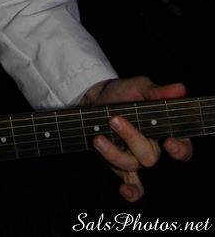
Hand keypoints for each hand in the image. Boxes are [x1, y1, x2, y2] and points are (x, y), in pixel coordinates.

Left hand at [82, 76, 192, 202]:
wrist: (97, 98)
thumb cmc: (125, 93)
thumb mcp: (140, 87)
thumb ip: (158, 92)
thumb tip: (180, 89)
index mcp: (165, 130)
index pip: (183, 146)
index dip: (179, 148)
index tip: (168, 141)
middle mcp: (153, 148)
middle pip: (150, 156)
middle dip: (131, 138)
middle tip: (115, 119)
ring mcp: (136, 159)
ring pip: (132, 165)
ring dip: (113, 152)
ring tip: (98, 137)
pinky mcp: (120, 165)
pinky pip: (131, 184)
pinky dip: (130, 192)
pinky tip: (124, 191)